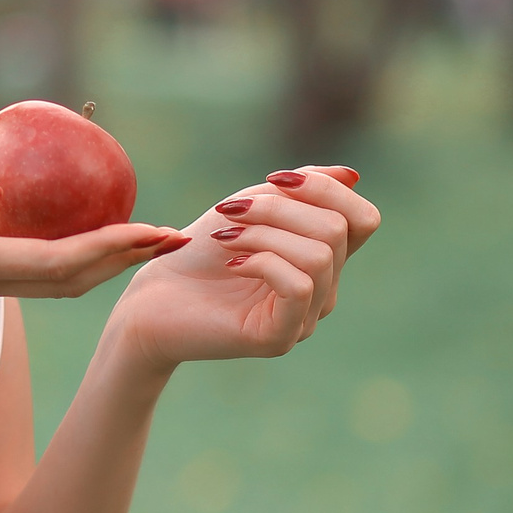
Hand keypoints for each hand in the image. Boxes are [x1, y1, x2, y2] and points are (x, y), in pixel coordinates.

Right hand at [0, 178, 189, 339]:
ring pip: (56, 277)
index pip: (63, 262)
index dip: (116, 248)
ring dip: (102, 258)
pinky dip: (66, 251)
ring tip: (138, 234)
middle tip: (174, 234)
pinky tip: (69, 227)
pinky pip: (30, 265)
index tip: (161, 232)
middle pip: (74, 276)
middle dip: (126, 258)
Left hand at [106, 165, 379, 376]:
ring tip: (225, 237)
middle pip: (336, 230)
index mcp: (323, 259)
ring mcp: (305, 318)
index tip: (273, 180)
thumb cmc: (198, 252)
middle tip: (232, 212)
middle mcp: (324, 291)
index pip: (362, 218)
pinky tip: (231, 263)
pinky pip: (299, 286)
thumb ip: (301, 191)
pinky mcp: (281, 337)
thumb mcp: (250, 206)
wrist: (150, 300)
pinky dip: (262, 260)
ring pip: (319, 256)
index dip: (325, 188)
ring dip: (264, 233)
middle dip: (280, 207)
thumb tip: (352, 175)